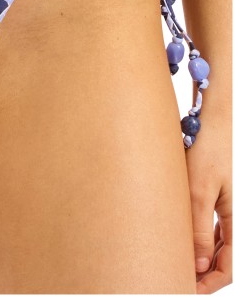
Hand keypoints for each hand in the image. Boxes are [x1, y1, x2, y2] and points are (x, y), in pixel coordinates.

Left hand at [186, 118, 231, 293]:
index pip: (230, 267)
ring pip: (218, 245)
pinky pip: (213, 228)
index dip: (210, 283)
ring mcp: (228, 209)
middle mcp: (236, 218)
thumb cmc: (208, 152)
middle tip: (177, 279)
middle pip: (225, 259)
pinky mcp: (218, 199)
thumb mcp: (199, 192)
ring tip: (175, 264)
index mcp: (239, 220)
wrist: (213, 123)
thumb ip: (199, 229)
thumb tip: (198, 265)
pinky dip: (200, 240)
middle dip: (203, 274)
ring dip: (201, 258)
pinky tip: (182, 243)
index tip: (187, 289)